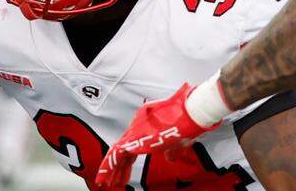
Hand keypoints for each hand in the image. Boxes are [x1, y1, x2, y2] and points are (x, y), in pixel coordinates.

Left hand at [95, 83, 218, 189]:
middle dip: (118, 167)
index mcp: (146, 125)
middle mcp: (138, 125)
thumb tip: (168, 157)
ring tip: (105, 183)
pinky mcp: (135, 138)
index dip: (127, 160)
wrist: (190, 113)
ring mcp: (135, 130)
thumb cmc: (188, 124)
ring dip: (112, 169)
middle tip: (112, 180)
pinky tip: (105, 179)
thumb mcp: (178, 142)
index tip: (124, 172)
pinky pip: (116, 155)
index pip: (132, 144)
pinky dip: (109, 167)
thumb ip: (171, 150)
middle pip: (123, 149)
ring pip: (117, 152)